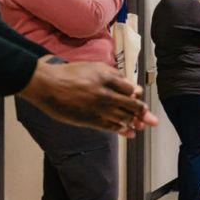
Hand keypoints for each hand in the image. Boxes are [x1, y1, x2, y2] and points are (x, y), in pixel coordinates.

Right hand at [20, 56, 157, 135]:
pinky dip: (122, 130)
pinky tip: (129, 133)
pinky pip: (111, 127)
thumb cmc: (70, 74)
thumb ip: (113, 75)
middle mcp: (105, 94)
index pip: (130, 89)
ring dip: (135, 123)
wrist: (48, 85)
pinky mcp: (90, 119)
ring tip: (141, 126)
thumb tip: (130, 85)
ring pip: (123, 117)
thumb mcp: (93, 67)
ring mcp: (98, 108)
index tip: (138, 98)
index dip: (136, 95)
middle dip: (143, 113)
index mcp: (107, 78)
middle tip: (152, 120)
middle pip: (131, 105)